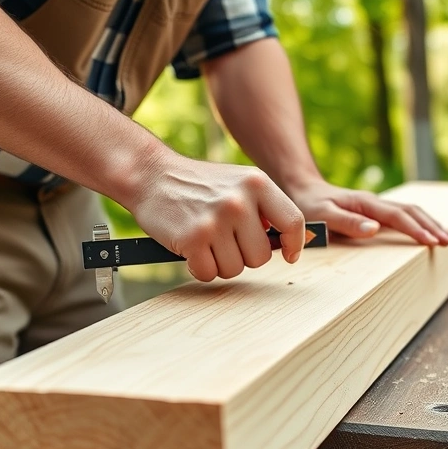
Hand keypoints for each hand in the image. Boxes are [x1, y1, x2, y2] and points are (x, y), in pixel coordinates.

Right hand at [128, 153, 306, 281]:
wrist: (152, 175)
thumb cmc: (200, 185)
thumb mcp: (239, 183)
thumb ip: (265, 208)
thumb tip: (296, 242)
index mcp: (257, 183)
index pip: (292, 222)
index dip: (293, 244)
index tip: (289, 255)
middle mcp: (239, 201)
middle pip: (260, 256)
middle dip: (244, 256)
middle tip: (225, 240)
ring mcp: (215, 220)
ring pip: (234, 269)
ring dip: (220, 263)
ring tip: (206, 240)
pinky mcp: (192, 238)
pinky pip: (208, 273)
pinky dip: (199, 267)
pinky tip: (191, 248)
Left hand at [285, 179, 447, 245]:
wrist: (303, 190)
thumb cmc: (310, 206)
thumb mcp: (322, 217)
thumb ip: (347, 223)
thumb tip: (375, 229)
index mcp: (366, 204)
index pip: (398, 216)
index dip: (416, 229)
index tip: (432, 242)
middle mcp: (375, 203)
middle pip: (412, 211)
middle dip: (431, 226)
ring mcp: (377, 206)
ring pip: (411, 211)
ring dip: (429, 223)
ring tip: (446, 238)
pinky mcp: (375, 212)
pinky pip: (403, 216)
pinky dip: (419, 222)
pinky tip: (427, 231)